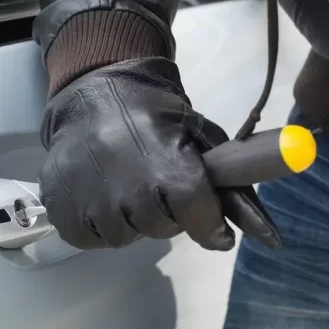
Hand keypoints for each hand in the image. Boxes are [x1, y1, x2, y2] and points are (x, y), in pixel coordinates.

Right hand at [40, 56, 280, 249]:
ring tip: (129, 189)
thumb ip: (234, 188)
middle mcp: (122, 177)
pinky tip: (102, 195)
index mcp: (163, 156)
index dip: (208, 223)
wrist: (97, 90)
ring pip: (123, 237)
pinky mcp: (57, 201)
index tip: (215, 227)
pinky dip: (99, 224)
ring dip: (132, 221)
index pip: (194, 210)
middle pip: (159, 228)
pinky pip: (89, 238)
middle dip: (168, 216)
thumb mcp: (203, 141)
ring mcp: (85, 191)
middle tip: (161, 190)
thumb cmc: (157, 117)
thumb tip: (271, 238)